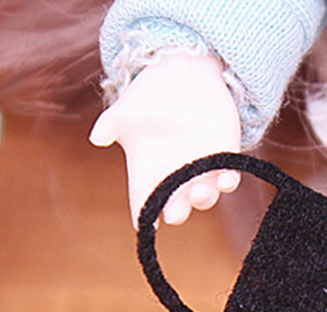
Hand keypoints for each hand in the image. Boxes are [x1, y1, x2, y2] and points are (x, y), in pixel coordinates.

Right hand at [89, 52, 241, 226]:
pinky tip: (227, 179)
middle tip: (174, 213)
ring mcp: (200, 173)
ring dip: (203, 198)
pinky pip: (228, 180)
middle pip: (176, 207)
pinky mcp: (223, 159)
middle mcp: (174, 179)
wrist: (182, 74)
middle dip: (177, 212)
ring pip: (204, 197)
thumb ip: (110, 124)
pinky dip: (228, 182)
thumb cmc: (149, 98)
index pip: (143, 202)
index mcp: (148, 174)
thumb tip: (98, 137)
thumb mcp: (125, 111)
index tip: (144, 223)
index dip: (143, 215)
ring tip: (199, 192)